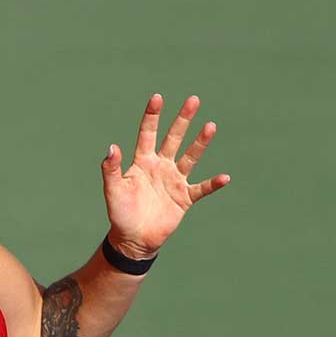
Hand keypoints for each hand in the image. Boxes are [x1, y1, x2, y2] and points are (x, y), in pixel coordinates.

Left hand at [100, 94, 231, 258]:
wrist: (133, 239)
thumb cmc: (120, 213)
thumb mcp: (112, 190)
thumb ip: (111, 169)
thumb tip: (112, 147)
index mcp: (142, 161)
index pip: (148, 133)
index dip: (153, 116)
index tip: (158, 97)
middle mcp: (161, 166)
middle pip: (174, 138)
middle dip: (183, 119)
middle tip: (193, 100)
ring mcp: (174, 181)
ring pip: (190, 157)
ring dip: (200, 143)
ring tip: (211, 126)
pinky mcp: (184, 198)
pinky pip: (201, 189)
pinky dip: (213, 184)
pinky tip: (224, 177)